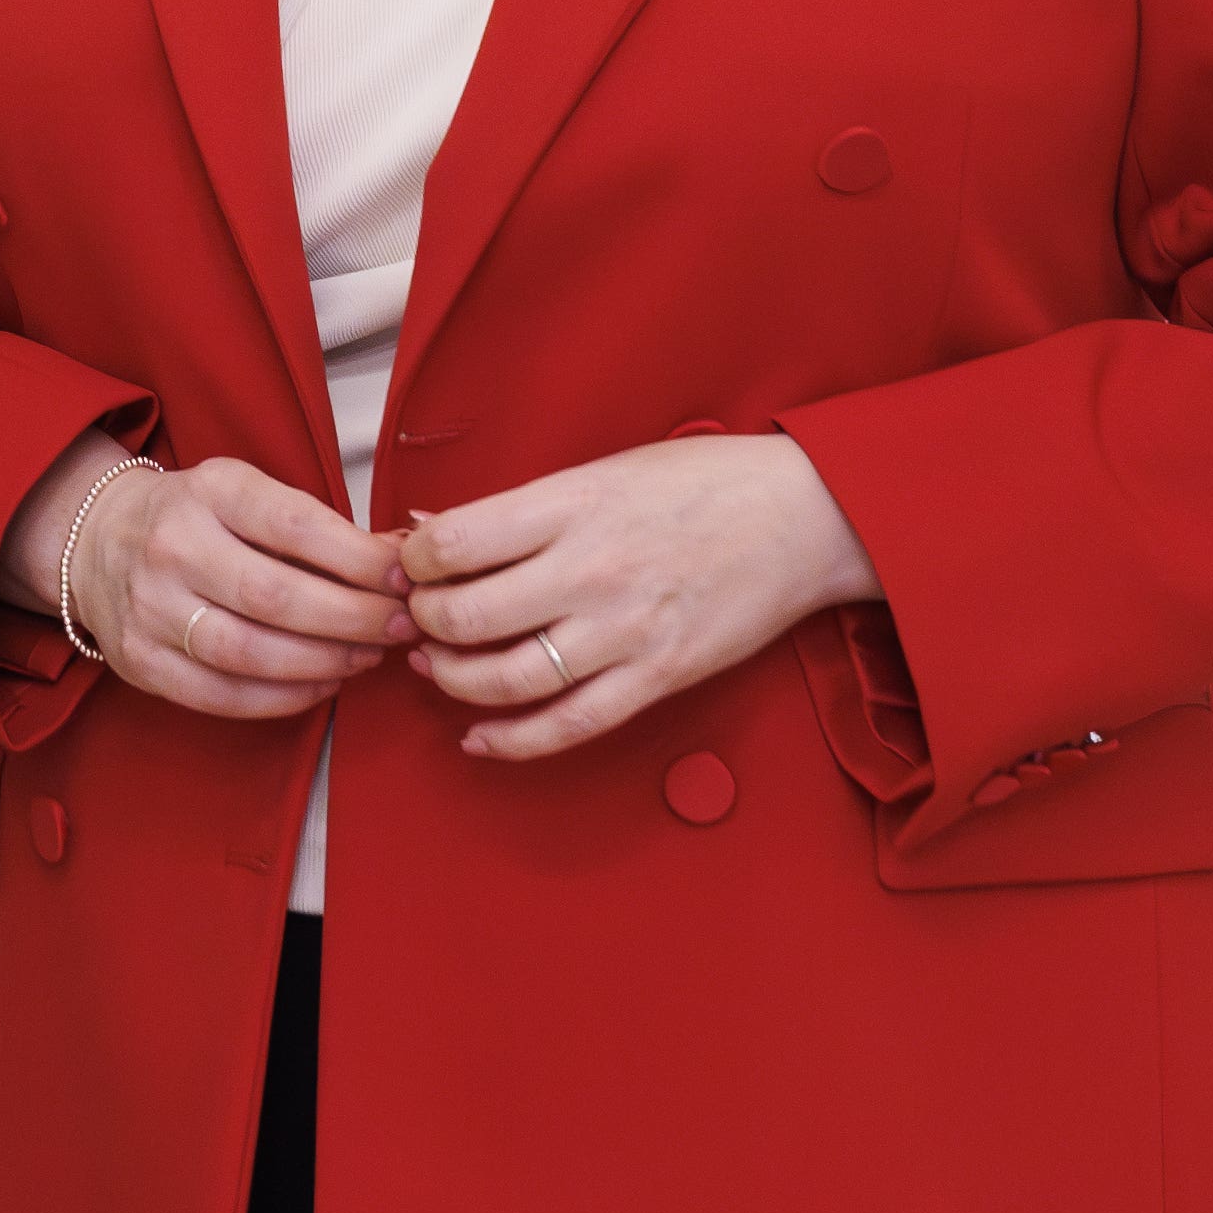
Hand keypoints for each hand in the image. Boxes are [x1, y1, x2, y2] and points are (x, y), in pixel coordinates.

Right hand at [3, 439, 406, 720]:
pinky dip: (283, 698)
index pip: (294, 525)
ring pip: (250, 654)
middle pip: (276, 597)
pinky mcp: (140, 662)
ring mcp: (150, 609)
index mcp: (208, 492)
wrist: (96, 540)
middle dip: (353, 619)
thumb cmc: (194, 517)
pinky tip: (321, 684)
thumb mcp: (244, 491)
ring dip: (324, 663)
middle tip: (399, 627)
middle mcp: (172, 547)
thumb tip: (399, 559)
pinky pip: (222, 695)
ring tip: (365, 657)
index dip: (359, 559)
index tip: (403, 578)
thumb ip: (314, 525)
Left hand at [401, 433, 876, 759]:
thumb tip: (428, 529)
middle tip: (416, 618)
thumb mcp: (604, 469)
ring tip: (436, 666)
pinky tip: (478, 738)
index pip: (456, 543)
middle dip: (423, 623)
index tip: (408, 566)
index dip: (413, 562)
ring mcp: (626, 630)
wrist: (804, 518)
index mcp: (574, 503)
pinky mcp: (657, 678)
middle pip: (469, 617)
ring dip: (453, 681)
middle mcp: (594, 569)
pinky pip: (568, 726)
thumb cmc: (704, 483)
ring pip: (507, 680)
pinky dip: (511, 742)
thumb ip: (520, 507)